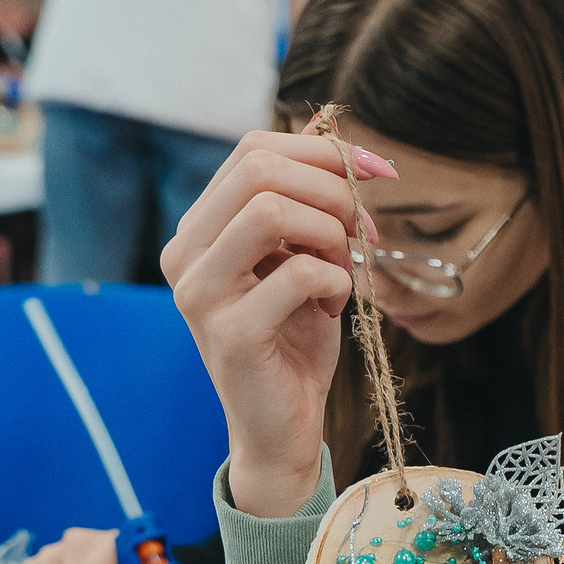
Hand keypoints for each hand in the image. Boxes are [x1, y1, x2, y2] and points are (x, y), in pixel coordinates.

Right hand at [161, 129, 397, 518]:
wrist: (281, 426)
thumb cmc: (295, 339)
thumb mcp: (302, 258)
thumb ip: (306, 204)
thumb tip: (335, 137)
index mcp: (199, 229)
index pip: (254, 150)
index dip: (325, 150)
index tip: (379, 172)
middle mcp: (184, 254)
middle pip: (259, 168)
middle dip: (332, 189)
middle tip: (364, 230)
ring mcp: (200, 293)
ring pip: (270, 211)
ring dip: (331, 234)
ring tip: (343, 269)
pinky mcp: (230, 332)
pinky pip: (298, 272)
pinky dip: (335, 280)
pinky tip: (333, 305)